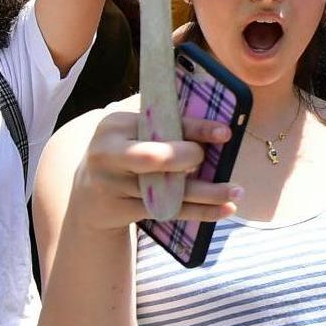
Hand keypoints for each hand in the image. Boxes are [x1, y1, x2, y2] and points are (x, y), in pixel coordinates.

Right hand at [68, 109, 238, 233]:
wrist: (89, 196)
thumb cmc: (126, 153)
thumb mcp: (134, 132)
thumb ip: (163, 121)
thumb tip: (214, 113)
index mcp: (115, 124)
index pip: (159, 122)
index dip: (195, 127)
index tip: (225, 132)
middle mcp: (108, 153)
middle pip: (154, 157)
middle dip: (188, 158)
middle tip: (217, 161)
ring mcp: (112, 185)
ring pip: (167, 190)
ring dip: (207, 193)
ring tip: (236, 190)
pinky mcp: (121, 211)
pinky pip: (168, 211)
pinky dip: (200, 212)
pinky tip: (225, 209)